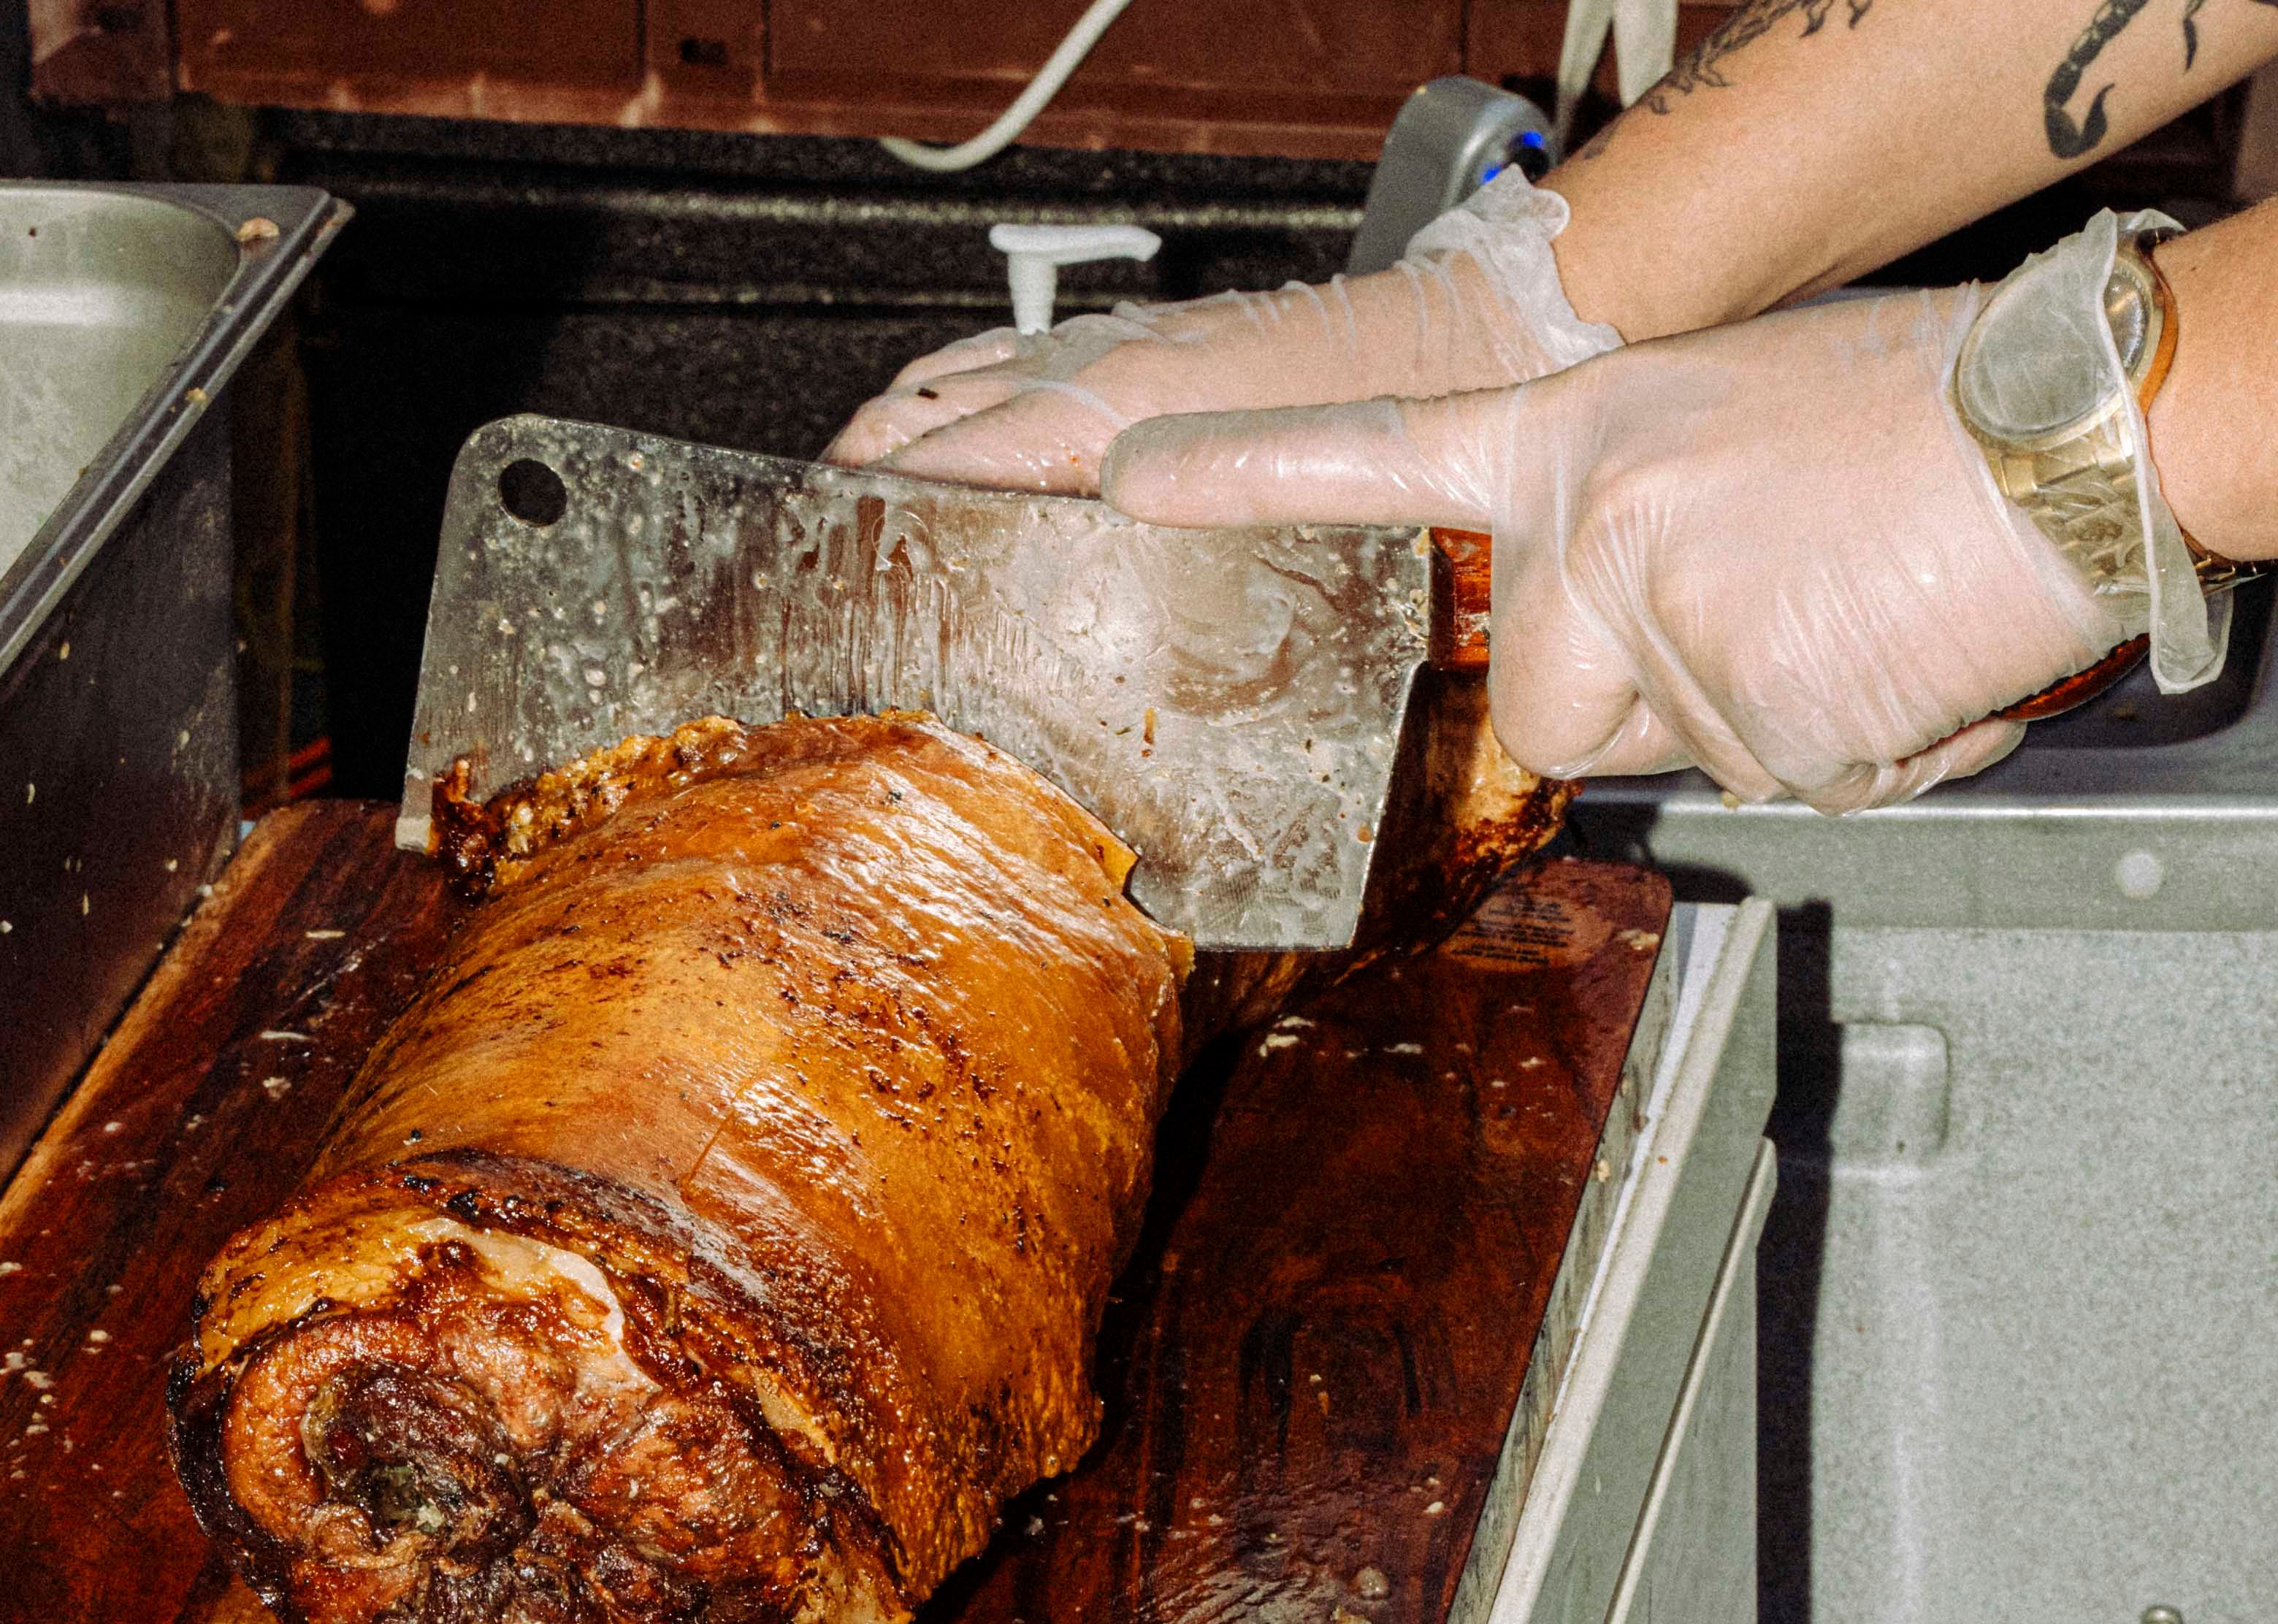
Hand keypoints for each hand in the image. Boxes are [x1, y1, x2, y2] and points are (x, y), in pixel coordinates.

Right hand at [823, 174, 1618, 495]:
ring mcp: (1102, 346)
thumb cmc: (1379, 426)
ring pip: (940, 385)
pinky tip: (944, 437)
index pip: (929, 466)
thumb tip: (1079, 637)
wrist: (1455, 332)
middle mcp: (1084, 370)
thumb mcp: (1257, 529)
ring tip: (855, 514)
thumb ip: (1155, 573)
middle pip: (910, 422)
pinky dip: (946, 400)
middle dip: (854, 487)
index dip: (863, 520)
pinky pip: (994, 360)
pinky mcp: (1130, 338)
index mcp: (1097, 416)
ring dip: (891, 443)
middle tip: (822, 563)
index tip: (823, 571)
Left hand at [1104, 287, 2121, 811]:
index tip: (1110, 477)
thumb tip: (1632, 641)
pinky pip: (1778, 788)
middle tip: (1780, 607)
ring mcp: (1659, 614)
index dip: (1232, 472)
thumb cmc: (1939, 415)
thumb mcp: (1732, 430)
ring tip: (1859, 613)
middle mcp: (1592, 519)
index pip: (1367, 453)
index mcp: (1581, 430)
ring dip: (1760, 723)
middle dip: (1652, 705)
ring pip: (1663, 760)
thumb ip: (1635, 529)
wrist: (2082, 425)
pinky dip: (1860, 750)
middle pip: (1547, 715)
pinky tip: (1907, 653)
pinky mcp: (1747, 706)